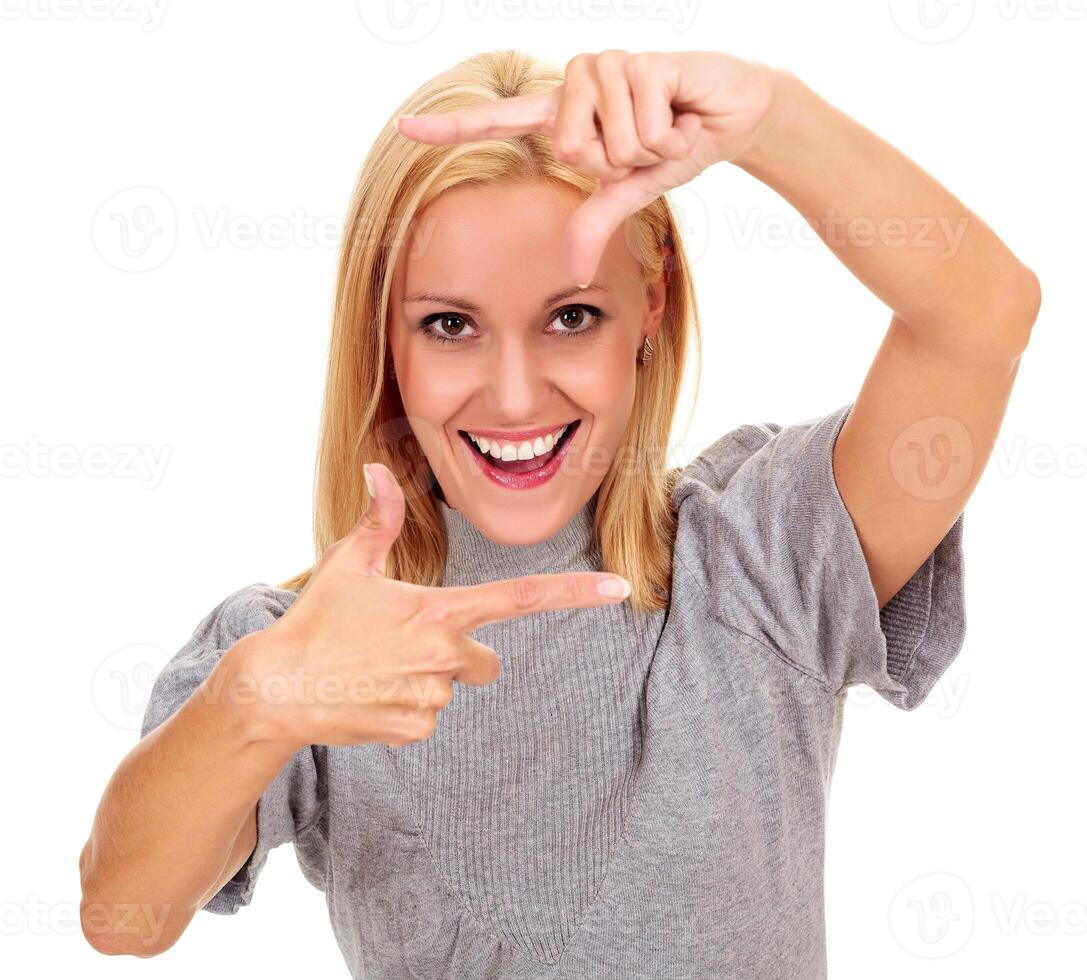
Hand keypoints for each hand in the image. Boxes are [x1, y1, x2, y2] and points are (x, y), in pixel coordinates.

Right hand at [238, 464, 632, 750]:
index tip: (619, 589)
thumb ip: (379, 518)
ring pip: (450, 688)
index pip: (521, 598)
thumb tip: (376, 468)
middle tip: (406, 646)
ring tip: (374, 670)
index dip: (574, 592)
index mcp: (439, 611)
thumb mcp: (348, 564)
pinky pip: (426, 717)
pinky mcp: (413, 731)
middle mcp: (444, 656)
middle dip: (460, 654)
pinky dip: (404, 707)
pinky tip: (368, 695)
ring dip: (425, 680)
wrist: (275, 689)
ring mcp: (431, 699)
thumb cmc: (315, 619)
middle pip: (484, 661)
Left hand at [395, 49, 778, 285]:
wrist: (729, 117)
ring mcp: (606, 67)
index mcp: (564, 114)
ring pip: (608, 139)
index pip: (499, 121)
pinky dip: (669, 136)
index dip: (452, 128)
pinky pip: (641, 127)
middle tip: (646, 145)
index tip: (405, 129)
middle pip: (570, 147)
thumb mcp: (631, 191)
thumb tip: (573, 272)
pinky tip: (681, 113)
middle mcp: (576, 83)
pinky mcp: (640, 62)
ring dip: (647, 149)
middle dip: (619, 162)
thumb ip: (596, 222)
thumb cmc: (672, 148)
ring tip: (665, 127)